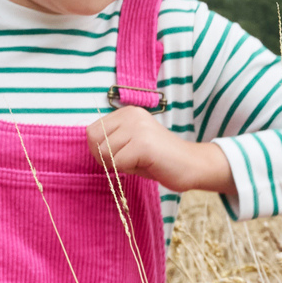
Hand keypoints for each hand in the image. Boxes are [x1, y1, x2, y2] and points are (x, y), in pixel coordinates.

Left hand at [85, 107, 235, 194]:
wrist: (192, 165)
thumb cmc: (158, 159)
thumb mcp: (130, 143)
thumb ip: (110, 141)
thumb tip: (89, 144)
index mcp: (126, 113)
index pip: (91, 131)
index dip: (98, 149)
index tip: (118, 156)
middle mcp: (131, 115)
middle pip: (93, 141)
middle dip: (104, 158)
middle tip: (127, 162)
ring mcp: (138, 127)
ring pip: (103, 153)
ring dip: (118, 165)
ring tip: (139, 162)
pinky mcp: (143, 143)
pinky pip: (117, 163)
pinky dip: (128, 170)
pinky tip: (146, 165)